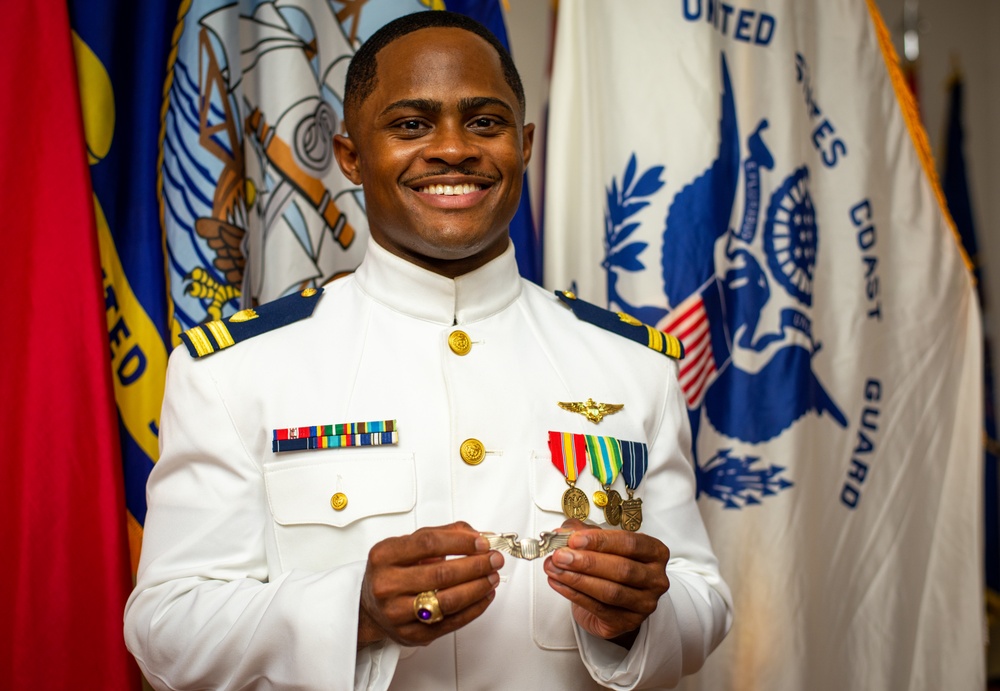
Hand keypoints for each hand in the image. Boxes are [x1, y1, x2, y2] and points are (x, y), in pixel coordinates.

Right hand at [358, 522, 503, 647]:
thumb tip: (475, 534)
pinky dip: (474, 608)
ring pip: (448, 601)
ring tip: (492, 577)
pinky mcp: (412, 634)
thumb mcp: (406, 545)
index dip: (460, 542)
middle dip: (476, 565)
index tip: (482, 542)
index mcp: (384, 556)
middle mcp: (387, 585)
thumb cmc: (392, 573)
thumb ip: (441, 535)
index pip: (428, 543)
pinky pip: (451, 622)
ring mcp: (398, 613)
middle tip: (494, 559)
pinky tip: (484, 596)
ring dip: (478, 588)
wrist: (369, 609)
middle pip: (442, 574)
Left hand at [542, 519, 669, 642]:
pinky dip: (574, 594)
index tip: (575, 539)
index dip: (601, 541)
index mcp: (655, 552)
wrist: (614, 601)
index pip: (630, 543)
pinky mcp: (628, 622)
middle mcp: (655, 579)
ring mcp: (644, 604)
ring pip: (610, 592)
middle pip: (622, 569)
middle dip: (587, 562)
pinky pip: (599, 608)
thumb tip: (560, 533)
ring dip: (577, 579)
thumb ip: (582, 533)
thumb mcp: (601, 543)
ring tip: (554, 569)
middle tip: (560, 556)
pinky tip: (558, 583)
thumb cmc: (611, 566)